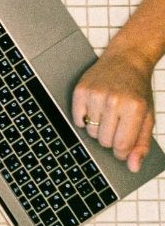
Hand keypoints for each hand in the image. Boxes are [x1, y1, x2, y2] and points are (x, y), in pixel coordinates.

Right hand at [71, 46, 155, 171]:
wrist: (126, 60)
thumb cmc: (137, 90)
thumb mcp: (147, 117)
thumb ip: (141, 144)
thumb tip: (133, 166)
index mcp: (134, 108)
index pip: (121, 146)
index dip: (122, 150)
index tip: (123, 144)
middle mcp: (114, 101)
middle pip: (104, 141)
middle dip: (110, 137)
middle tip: (117, 121)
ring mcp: (95, 95)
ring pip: (91, 132)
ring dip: (98, 127)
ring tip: (107, 111)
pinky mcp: (81, 91)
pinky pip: (77, 120)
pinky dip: (85, 119)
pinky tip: (95, 107)